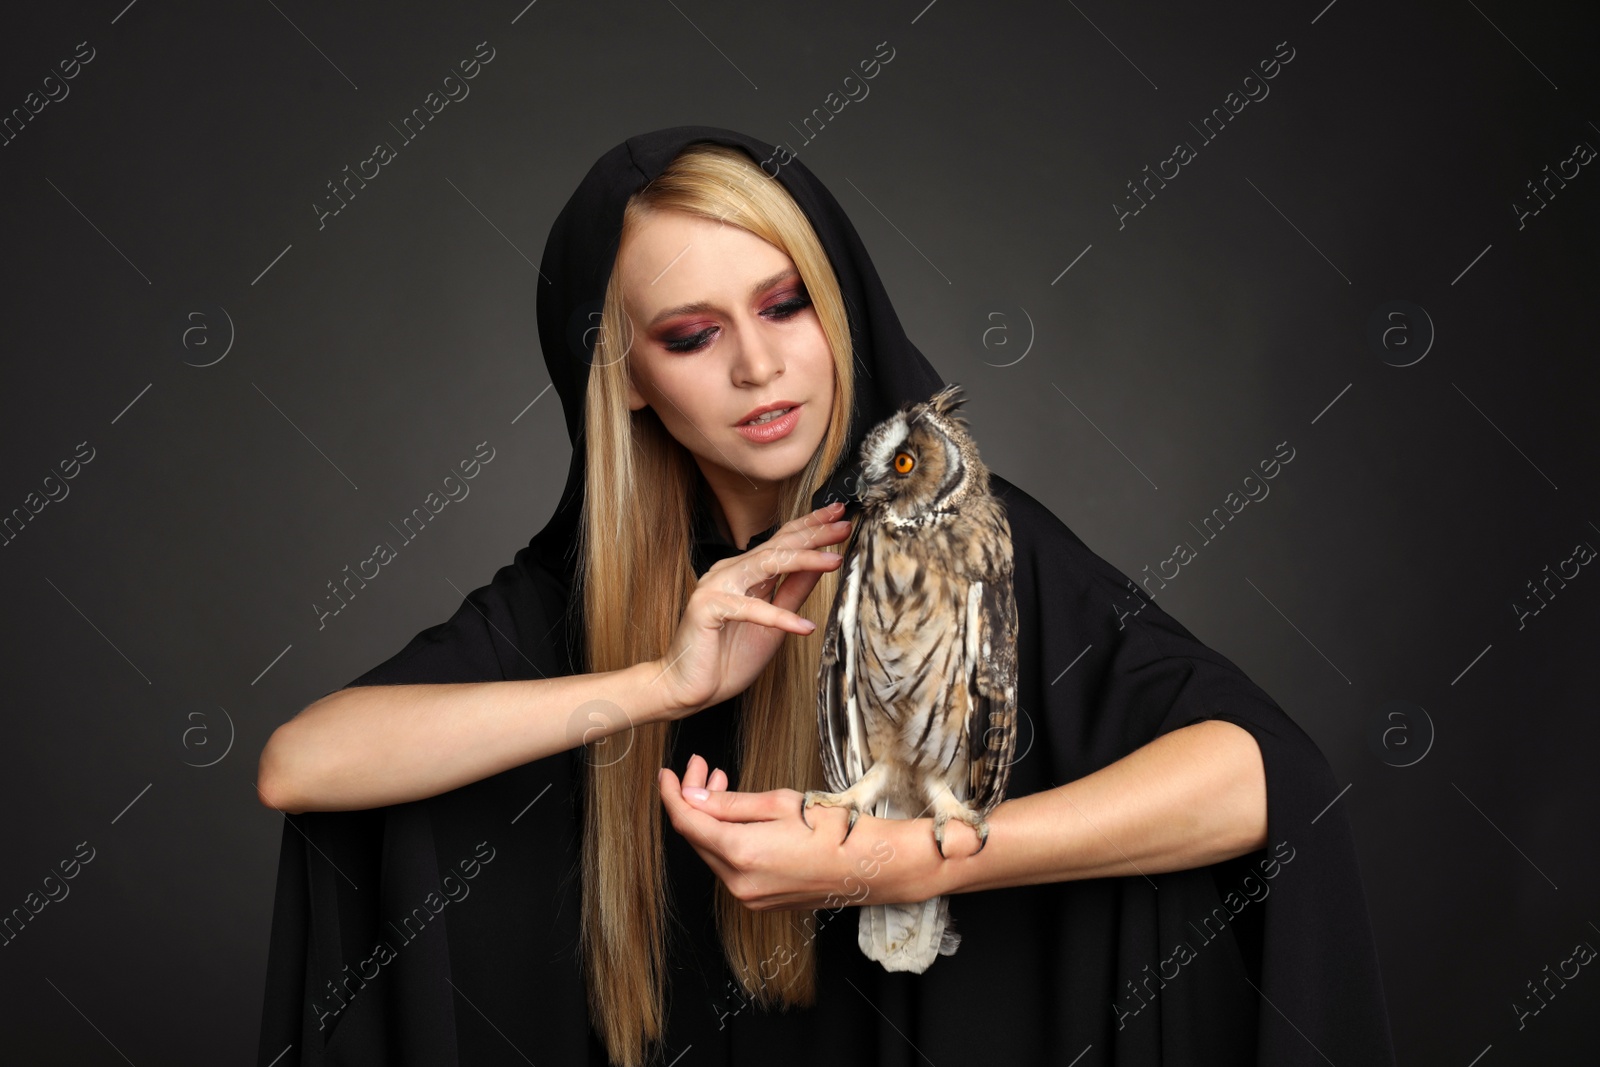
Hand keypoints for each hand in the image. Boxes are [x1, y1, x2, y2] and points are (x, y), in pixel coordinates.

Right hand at [648, 501, 850, 717]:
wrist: (689, 688)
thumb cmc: (727, 658)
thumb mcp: (774, 623)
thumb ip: (793, 592)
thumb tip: (822, 565)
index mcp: (745, 573)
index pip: (782, 542)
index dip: (811, 527)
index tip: (840, 515)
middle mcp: (730, 572)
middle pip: (778, 545)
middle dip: (813, 534)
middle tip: (844, 524)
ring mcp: (716, 586)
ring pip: (765, 564)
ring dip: (803, 560)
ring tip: (835, 561)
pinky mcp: (707, 608)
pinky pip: (749, 608)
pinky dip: (779, 618)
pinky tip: (805, 627)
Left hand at [658, 754, 932, 911]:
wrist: (872, 866)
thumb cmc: (835, 829)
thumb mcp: (780, 803)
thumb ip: (730, 803)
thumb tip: (693, 797)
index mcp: (741, 853)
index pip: (687, 822)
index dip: (672, 795)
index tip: (667, 774)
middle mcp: (739, 882)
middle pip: (698, 838)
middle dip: (694, 801)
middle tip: (704, 770)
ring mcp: (750, 896)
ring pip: (713, 852)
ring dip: (711, 819)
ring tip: (722, 785)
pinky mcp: (762, 901)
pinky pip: (731, 867)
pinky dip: (727, 840)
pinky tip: (739, 818)